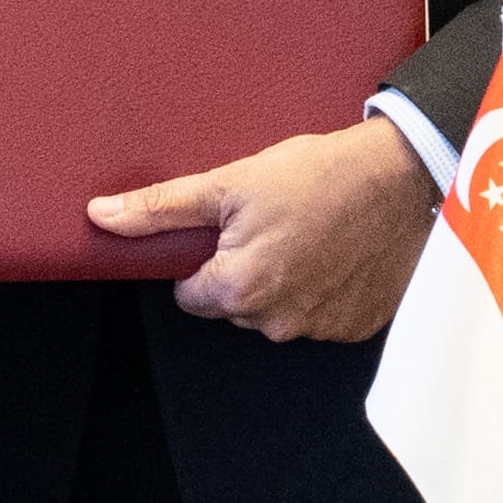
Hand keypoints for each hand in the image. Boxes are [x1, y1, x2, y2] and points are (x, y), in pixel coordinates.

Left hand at [88, 119, 436, 343]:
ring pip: (277, 312)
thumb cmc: (316, 174)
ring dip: (283, 281)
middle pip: (234, 306)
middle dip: (243, 271)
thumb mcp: (228, 182)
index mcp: (241, 289)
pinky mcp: (357, 325)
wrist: (399, 174)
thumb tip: (102, 216)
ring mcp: (322, 327)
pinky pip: (321, 315)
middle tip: (270, 225)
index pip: (191, 295)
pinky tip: (333, 251)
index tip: (229, 231)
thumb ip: (160, 208)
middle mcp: (279, 322)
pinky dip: (322, 289)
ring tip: (306, 233)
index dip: (203, 260)